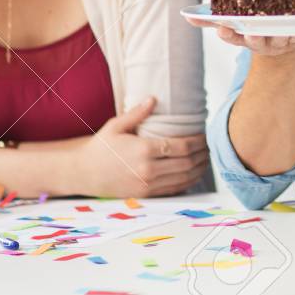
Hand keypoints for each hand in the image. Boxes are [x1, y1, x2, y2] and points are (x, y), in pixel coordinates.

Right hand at [77, 97, 210, 197]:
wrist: (83, 173)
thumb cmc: (100, 147)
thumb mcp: (116, 126)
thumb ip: (137, 113)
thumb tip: (154, 99)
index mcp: (144, 150)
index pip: (182, 147)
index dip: (198, 142)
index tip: (205, 135)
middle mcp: (148, 169)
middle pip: (187, 163)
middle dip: (203, 155)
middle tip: (211, 146)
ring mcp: (148, 185)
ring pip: (184, 178)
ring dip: (199, 169)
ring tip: (206, 159)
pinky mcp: (146, 195)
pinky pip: (174, 190)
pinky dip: (188, 182)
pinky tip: (193, 174)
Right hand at [188, 17, 294, 56]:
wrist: (284, 40)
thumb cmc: (254, 25)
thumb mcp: (234, 22)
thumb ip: (211, 19)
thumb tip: (187, 16)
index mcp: (244, 37)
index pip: (233, 38)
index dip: (228, 35)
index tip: (222, 29)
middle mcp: (262, 43)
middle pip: (257, 42)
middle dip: (255, 37)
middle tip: (253, 31)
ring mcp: (281, 42)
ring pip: (281, 38)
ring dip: (281, 33)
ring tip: (281, 24)